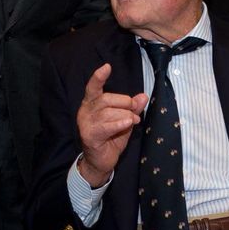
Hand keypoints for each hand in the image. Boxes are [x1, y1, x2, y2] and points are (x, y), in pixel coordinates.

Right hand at [76, 63, 147, 186]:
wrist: (100, 162)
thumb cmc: (111, 138)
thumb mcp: (124, 120)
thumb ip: (132, 108)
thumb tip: (143, 96)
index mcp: (92, 103)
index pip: (93, 87)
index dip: (99, 77)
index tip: (107, 67)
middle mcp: (85, 111)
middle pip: (106, 98)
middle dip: (124, 103)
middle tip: (134, 112)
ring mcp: (85, 123)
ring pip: (107, 112)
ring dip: (125, 116)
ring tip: (132, 121)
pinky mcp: (89, 135)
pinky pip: (106, 126)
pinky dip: (119, 124)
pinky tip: (127, 123)